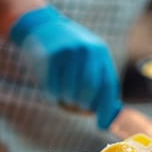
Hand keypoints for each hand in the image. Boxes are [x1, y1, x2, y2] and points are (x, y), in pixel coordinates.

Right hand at [9, 5, 120, 128]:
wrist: (43, 27)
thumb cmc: (70, 53)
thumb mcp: (89, 58)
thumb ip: (99, 82)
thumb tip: (108, 116)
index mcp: (101, 52)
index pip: (108, 85)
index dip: (105, 108)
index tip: (101, 125)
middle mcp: (87, 50)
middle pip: (89, 89)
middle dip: (83, 103)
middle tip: (77, 104)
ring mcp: (69, 51)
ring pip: (70, 91)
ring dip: (66, 98)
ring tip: (64, 92)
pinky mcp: (50, 55)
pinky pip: (53, 88)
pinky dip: (52, 94)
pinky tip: (52, 88)